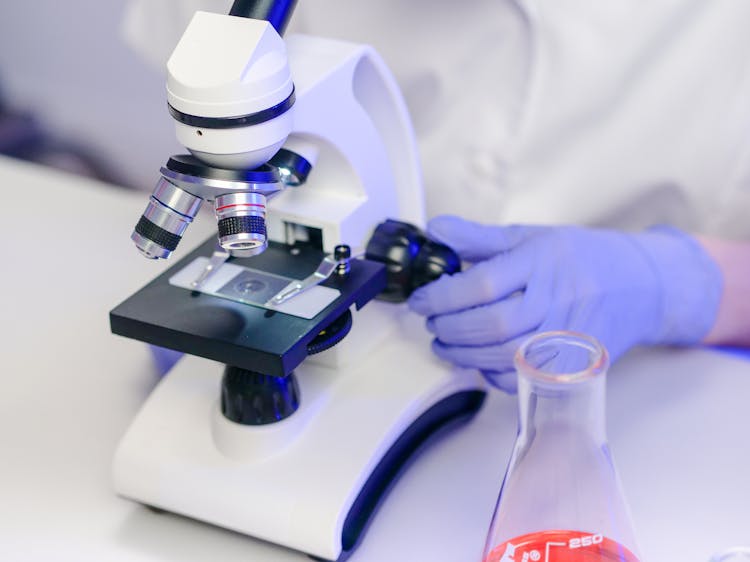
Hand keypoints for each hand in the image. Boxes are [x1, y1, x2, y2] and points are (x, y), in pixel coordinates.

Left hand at [408, 216, 721, 390]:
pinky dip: (491, 375)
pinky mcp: (572, 365)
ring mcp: (567, 337)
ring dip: (462, 354)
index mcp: (543, 263)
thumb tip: (434, 230)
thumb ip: (478, 238)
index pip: (483, 285)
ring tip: (443, 342)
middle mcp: (557, 301)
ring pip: (504, 357)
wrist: (640, 286)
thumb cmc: (580, 258)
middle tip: (430, 321)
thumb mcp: (530, 237)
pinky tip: (476, 361)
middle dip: (449, 327)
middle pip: (492, 325)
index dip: (442, 296)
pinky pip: (523, 380)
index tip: (420, 299)